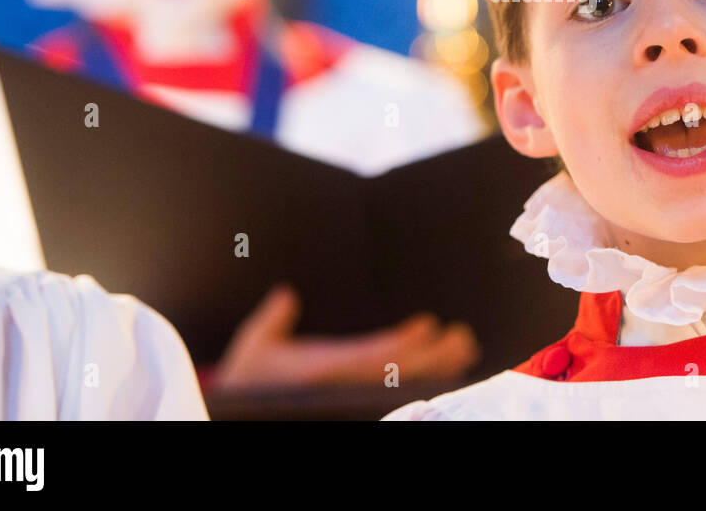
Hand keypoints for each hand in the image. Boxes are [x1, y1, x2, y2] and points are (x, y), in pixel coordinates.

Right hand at [210, 284, 479, 389]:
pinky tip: (448, 370)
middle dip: (433, 357)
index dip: (402, 344)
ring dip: (438, 368)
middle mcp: (344, 386)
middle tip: (462, 338)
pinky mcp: (357, 402)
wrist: (241, 412)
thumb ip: (274, 319)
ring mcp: (354, 397)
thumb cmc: (250, 380)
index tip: (427, 326)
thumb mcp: (256, 346)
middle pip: (398, 374)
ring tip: (464, 348)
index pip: (370, 357)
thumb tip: (286, 294)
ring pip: (405, 386)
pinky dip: (426, 382)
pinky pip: (399, 394)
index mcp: (324, 369)